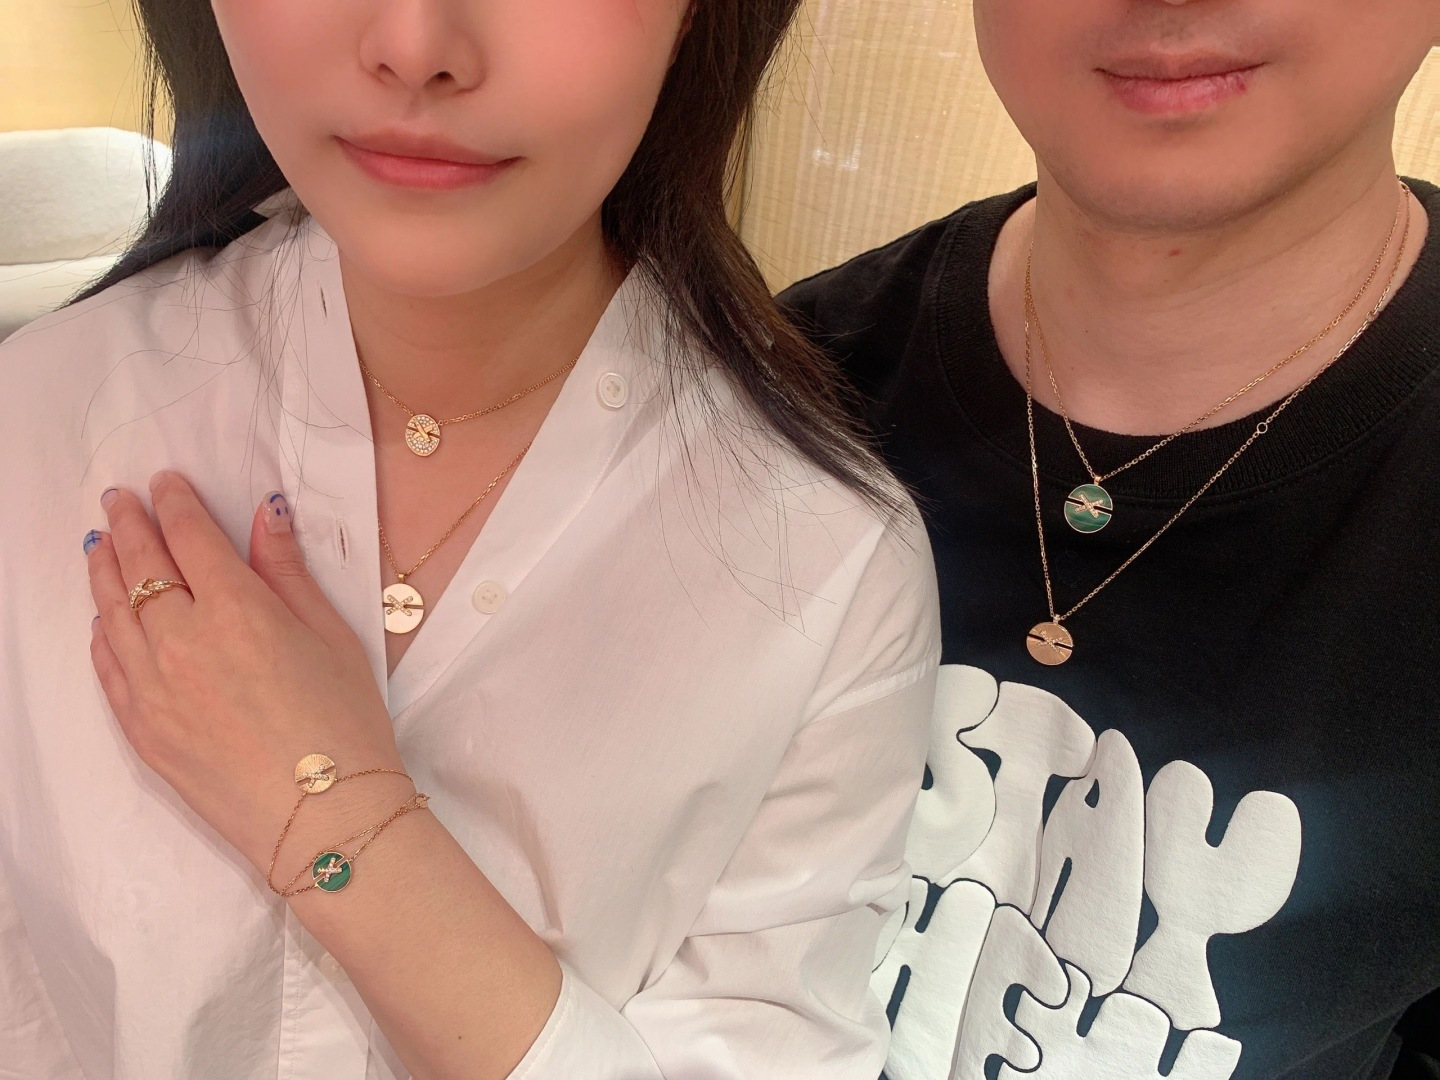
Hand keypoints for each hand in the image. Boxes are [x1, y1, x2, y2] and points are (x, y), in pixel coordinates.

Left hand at [85, 470, 404, 874]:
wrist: (323, 817)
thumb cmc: (345, 723)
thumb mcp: (332, 635)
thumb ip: (288, 571)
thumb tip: (264, 513)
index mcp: (238, 609)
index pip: (191, 538)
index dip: (175, 503)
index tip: (165, 482)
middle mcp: (183, 641)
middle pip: (141, 566)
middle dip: (130, 525)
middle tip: (120, 500)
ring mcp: (154, 687)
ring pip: (112, 613)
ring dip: (104, 571)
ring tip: (100, 545)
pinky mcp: (142, 729)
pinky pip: (107, 667)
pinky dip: (101, 633)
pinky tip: (104, 618)